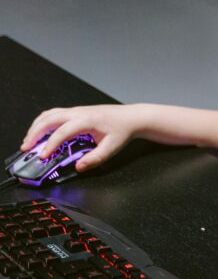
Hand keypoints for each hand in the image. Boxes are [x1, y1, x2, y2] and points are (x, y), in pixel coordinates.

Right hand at [21, 104, 139, 171]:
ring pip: (48, 115)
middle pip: (48, 120)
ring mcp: (75, 110)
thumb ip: (94, 159)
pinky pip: (53, 114)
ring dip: (36, 127)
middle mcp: (77, 113)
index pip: (62, 133)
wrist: (130, 117)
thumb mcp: (111, 148)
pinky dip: (42, 122)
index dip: (50, 145)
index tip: (42, 156)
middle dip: (34, 134)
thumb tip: (78, 167)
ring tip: (28, 141)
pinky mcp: (74, 112)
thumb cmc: (121, 131)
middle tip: (25, 148)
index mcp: (86, 121)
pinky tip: (39, 131)